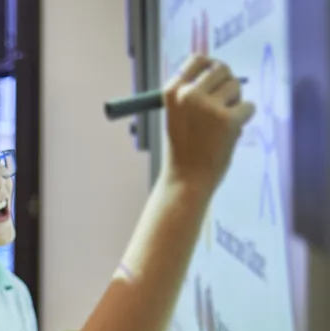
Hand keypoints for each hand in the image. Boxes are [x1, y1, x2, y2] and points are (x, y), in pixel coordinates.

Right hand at [162, 54, 255, 195]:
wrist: (186, 180)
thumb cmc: (182, 150)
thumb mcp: (177, 115)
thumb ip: (192, 94)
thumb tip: (218, 69)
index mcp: (172, 92)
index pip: (197, 60)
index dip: (210, 66)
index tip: (215, 79)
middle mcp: (189, 94)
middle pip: (222, 69)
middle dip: (228, 84)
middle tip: (224, 104)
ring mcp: (209, 106)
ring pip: (237, 86)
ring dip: (236, 102)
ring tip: (222, 124)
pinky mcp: (229, 119)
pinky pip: (249, 106)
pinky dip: (244, 118)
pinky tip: (230, 133)